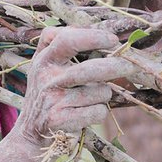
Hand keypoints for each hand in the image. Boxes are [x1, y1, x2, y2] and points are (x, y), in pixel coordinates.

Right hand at [15, 28, 134, 142]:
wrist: (29, 132)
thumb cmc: (47, 93)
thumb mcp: (44, 64)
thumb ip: (60, 43)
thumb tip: (96, 29)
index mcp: (44, 59)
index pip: (67, 40)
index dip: (92, 37)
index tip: (113, 40)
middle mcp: (46, 78)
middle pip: (89, 70)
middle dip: (115, 67)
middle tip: (131, 66)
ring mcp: (52, 100)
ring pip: (99, 92)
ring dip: (103, 94)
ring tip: (91, 97)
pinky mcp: (59, 121)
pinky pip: (97, 112)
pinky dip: (99, 112)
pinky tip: (86, 113)